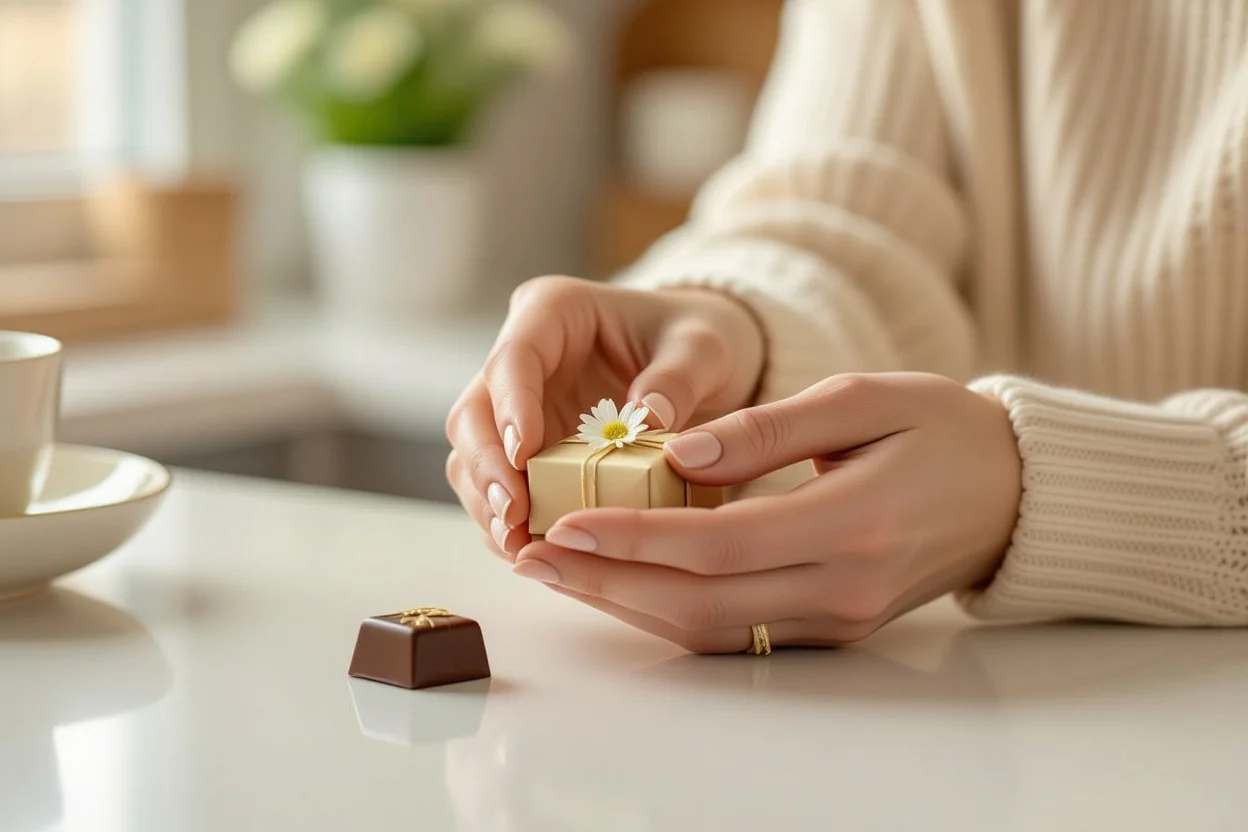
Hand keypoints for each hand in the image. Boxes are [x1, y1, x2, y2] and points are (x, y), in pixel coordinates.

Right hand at [445, 276, 763, 559]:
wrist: (693, 361)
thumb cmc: (694, 340)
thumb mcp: (703, 348)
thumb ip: (679, 376)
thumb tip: (649, 416)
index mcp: (551, 312)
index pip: (513, 357)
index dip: (511, 407)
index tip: (522, 453)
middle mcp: (519, 359)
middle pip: (476, 413)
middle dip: (487, 468)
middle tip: (514, 516)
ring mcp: (514, 408)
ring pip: (474, 457)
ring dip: (490, 504)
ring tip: (519, 546)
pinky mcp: (522, 451)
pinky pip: (498, 488)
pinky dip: (508, 522)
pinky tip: (530, 551)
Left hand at [511, 373, 1022, 652]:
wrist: (1013, 493)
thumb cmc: (944, 428)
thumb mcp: (864, 398)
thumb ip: (767, 429)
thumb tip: (675, 456)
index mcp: (854, 525)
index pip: (719, 544)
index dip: (633, 538)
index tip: (565, 521)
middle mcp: (842, 589)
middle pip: (700, 603)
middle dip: (608, 583)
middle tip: (533, 556)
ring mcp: (837, 618)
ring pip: (711, 629)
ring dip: (627, 604)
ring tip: (559, 571)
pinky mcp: (831, 626)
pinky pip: (735, 630)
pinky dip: (670, 609)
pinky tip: (623, 581)